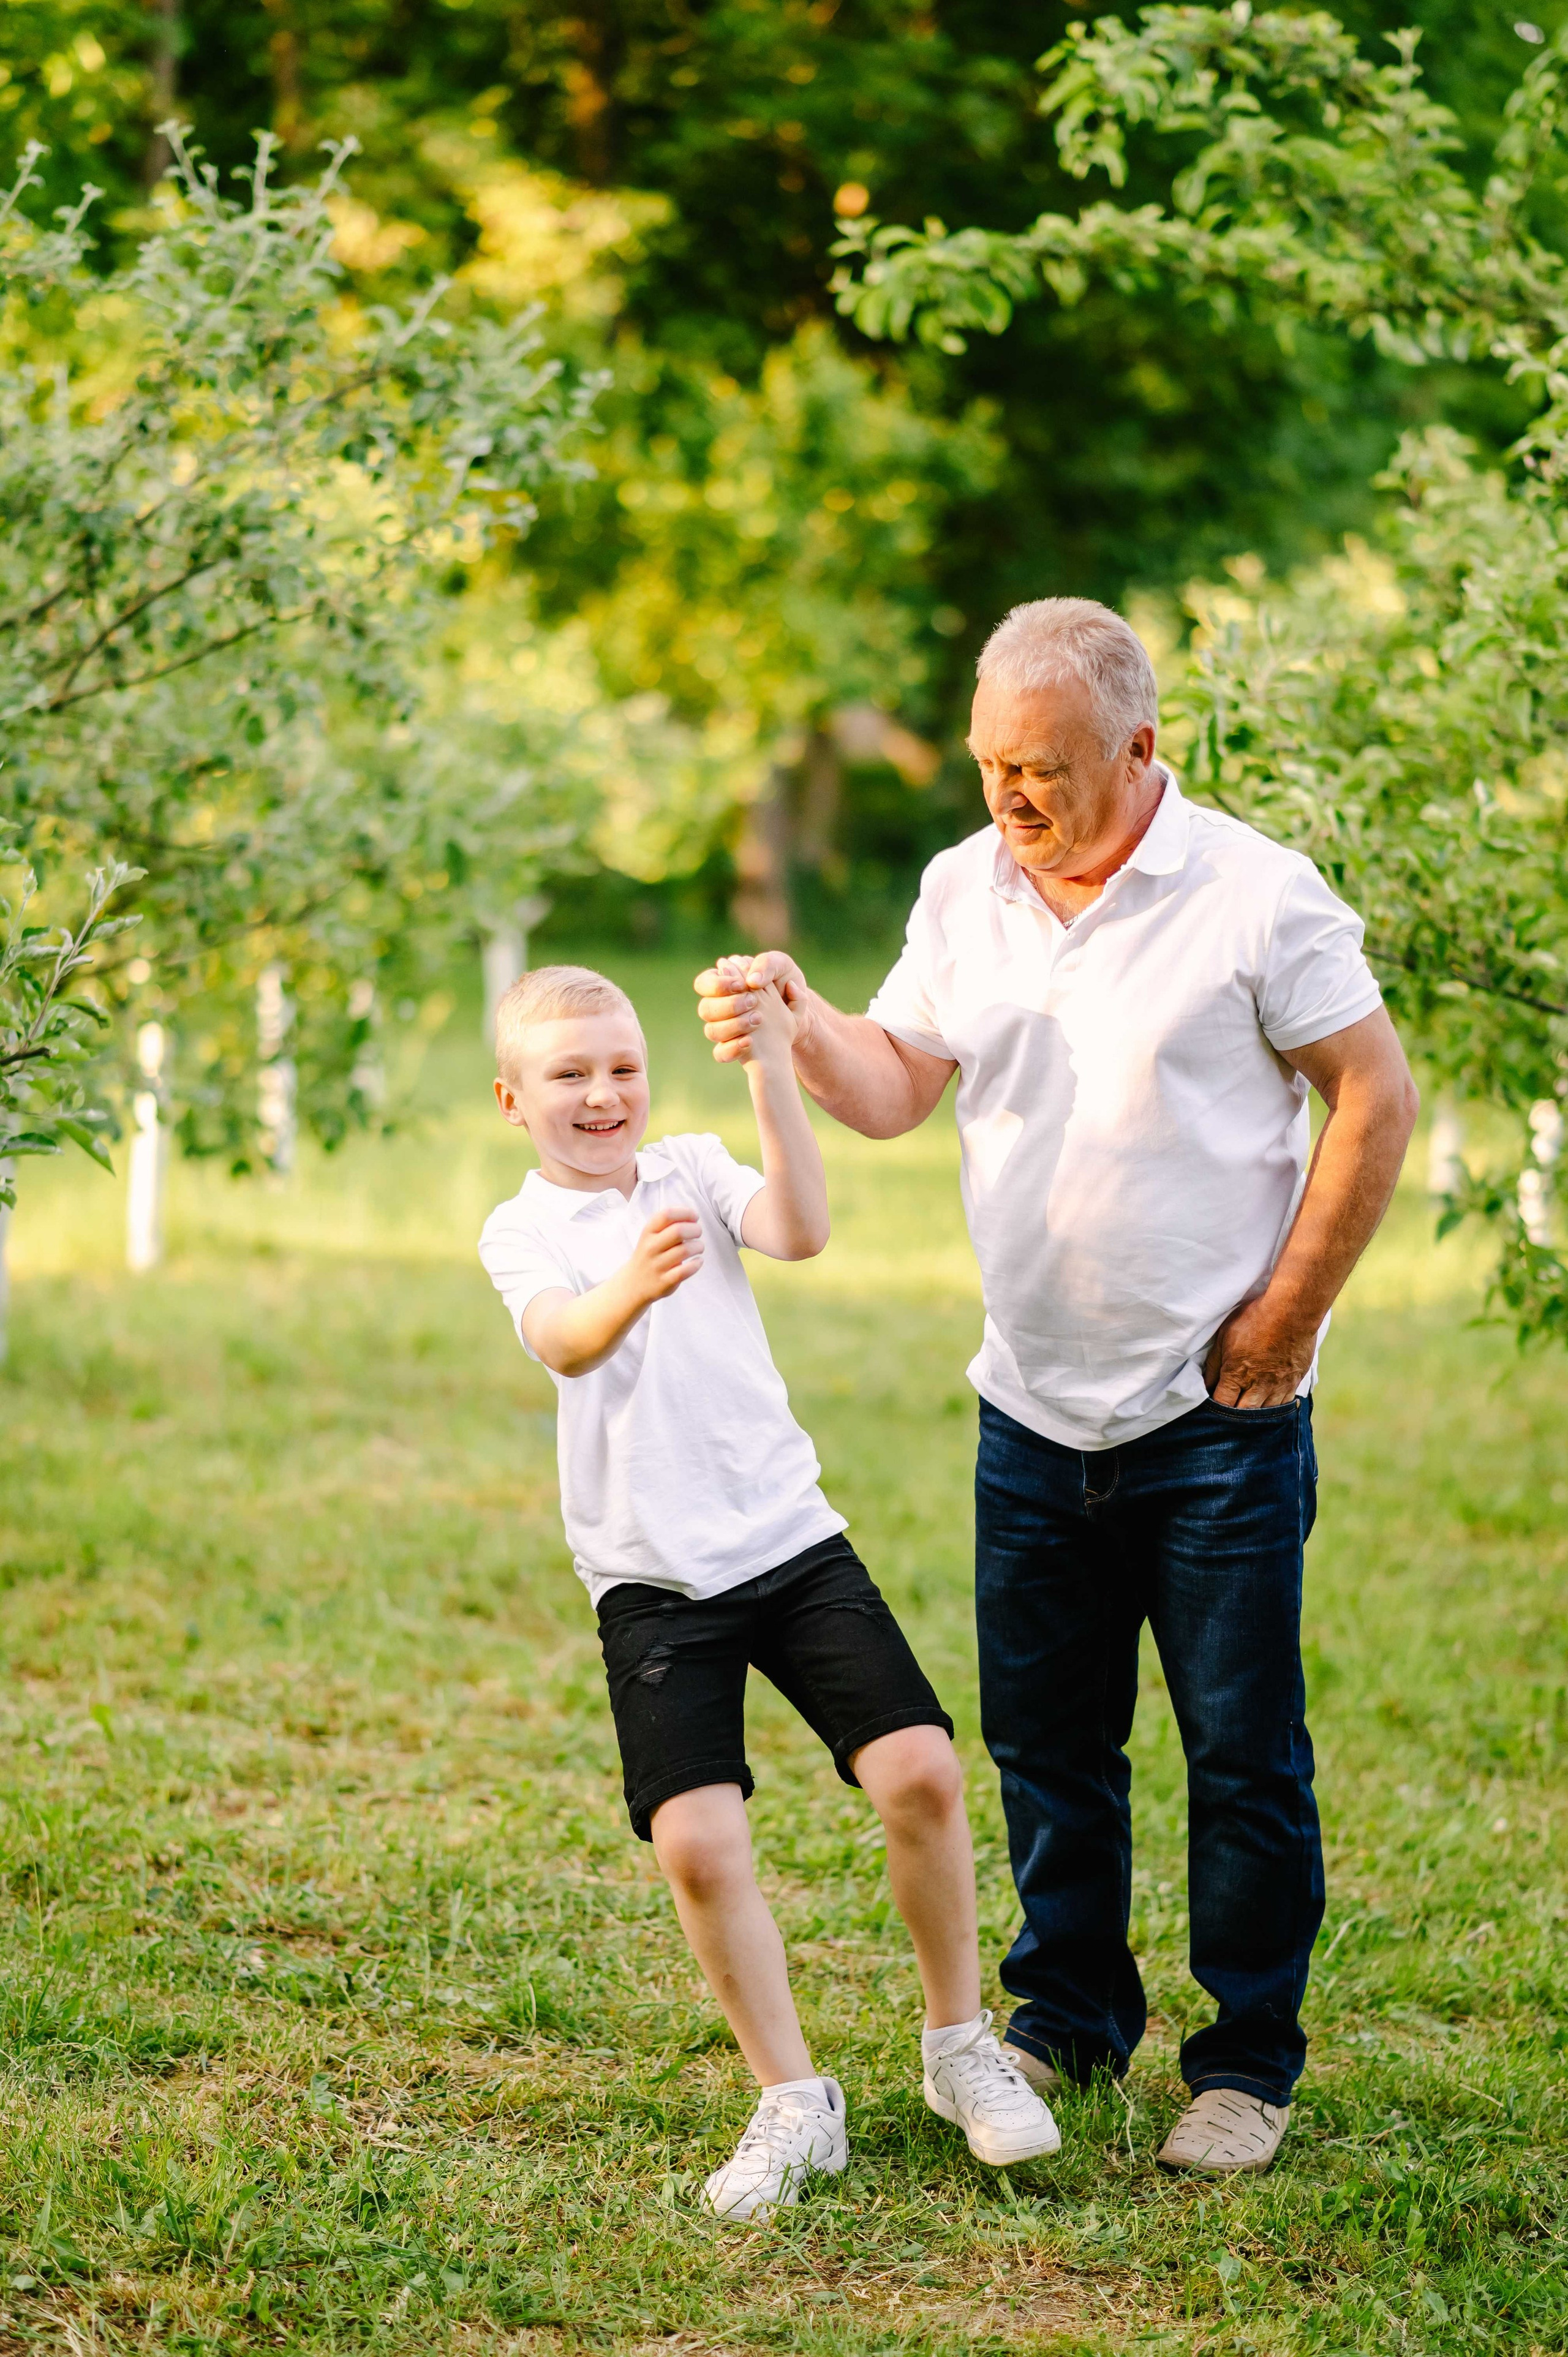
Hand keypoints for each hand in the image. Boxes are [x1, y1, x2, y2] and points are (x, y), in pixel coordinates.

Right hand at [627, 1207, 703, 1304]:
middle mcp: (651, 1247)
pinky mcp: (665, 1281)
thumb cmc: (649, 1255)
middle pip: (678, 1231)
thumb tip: (693, 1217)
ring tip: (699, 1247)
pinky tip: (698, 1261)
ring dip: (698, 1246)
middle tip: (698, 1232)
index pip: (667, 1215)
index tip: (694, 1217)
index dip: (685, 1213)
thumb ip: (668, 1226)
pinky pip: (685, 1270)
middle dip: (695, 1229)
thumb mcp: (651, 1237)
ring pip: (684, 1250)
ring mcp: (657, 1265)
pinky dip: (696, 1264)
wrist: (633, 1284)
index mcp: (648, 1232)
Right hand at [694, 950, 810, 1065]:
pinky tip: (749, 1041)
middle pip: (705, 1008)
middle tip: (753, 1001)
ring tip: (758, 1020)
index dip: (720, 984)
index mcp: (727, 984)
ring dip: (732, 1025)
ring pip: (711, 1031)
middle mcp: (723, 1007)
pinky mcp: (734, 1047)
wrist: (805, 1014)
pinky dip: (732, 1049)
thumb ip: (767, 965)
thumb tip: (752, 980)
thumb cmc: (788, 983)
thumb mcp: (783, 967)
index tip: (742, 985)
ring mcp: (727, 1029)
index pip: (704, 982)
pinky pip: (720, 1053)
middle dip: (728, 1005)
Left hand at [1203, 1295, 1315, 1407]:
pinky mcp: (1294, 1382)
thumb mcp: (1225, 1336)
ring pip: (1266, 1414)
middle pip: (1244, 1414)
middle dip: (1234, 1419)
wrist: (1292, 1312)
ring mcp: (1279, 1385)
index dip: (1215, 1409)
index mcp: (1237, 1374)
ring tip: (1248, 1413)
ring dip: (1256, 1416)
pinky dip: (1275, 1410)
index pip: (1223, 1403)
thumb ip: (1214, 1363)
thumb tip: (1206, 1384)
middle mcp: (1258, 1385)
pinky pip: (1285, 1405)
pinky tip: (1269, 1407)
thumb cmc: (1255, 1319)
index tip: (1212, 1408)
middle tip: (1229, 1414)